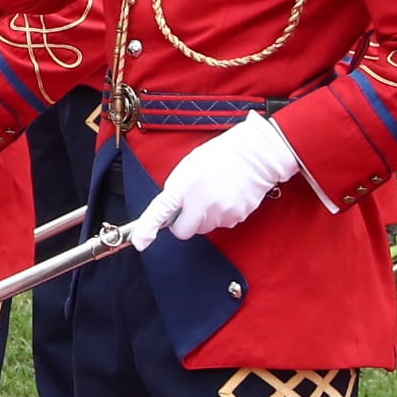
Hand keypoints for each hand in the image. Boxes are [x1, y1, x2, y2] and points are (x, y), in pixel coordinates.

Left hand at [130, 113, 301, 247]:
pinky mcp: (238, 217)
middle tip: (191, 204)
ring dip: (204, 216)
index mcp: (186, 188)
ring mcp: (223, 213)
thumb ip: (176, 187)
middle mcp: (204, 205)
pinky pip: (222, 223)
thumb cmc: (222, 155)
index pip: (161, 212)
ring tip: (214, 193)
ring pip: (204, 227)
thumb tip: (172, 204)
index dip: (147, 228)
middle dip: (184, 222)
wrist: (257, 155)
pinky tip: (227, 196)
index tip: (140, 242)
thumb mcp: (188, 165)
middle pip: (185, 231)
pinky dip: (220, 214)